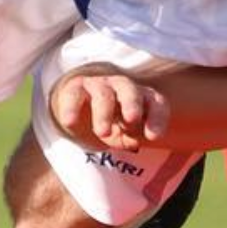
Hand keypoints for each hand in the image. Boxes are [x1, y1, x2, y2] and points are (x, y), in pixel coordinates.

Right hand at [49, 68, 169, 152]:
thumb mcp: (124, 136)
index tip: (153, 137)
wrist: (81, 112)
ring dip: (103, 113)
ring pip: (103, 94)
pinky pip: (74, 95)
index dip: (157, 118)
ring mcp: (100, 85)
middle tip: (132, 119)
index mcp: (143, 98)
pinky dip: (71, 108)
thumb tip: (134, 142)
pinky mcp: (76, 87)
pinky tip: (70, 122)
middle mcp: (123, 87)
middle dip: (132, 104)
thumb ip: (130, 138)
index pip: (156, 103)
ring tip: (103, 132)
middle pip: (130, 91)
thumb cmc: (113, 125)